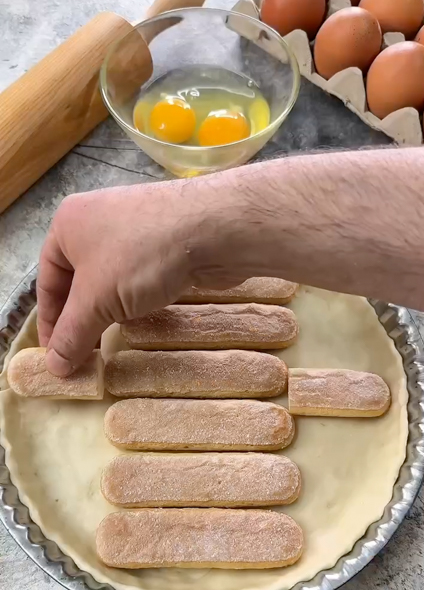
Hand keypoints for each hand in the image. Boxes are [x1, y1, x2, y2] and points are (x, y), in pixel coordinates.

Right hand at [38, 181, 215, 375]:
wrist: (212, 230)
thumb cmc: (140, 258)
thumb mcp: (96, 301)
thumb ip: (72, 334)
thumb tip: (54, 367)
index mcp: (68, 225)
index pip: (46, 281)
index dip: (49, 322)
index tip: (55, 357)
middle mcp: (97, 222)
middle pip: (78, 282)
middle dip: (78, 319)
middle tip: (80, 356)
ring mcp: (133, 229)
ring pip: (109, 281)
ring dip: (106, 311)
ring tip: (106, 344)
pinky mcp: (163, 242)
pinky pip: (137, 277)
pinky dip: (133, 300)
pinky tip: (138, 320)